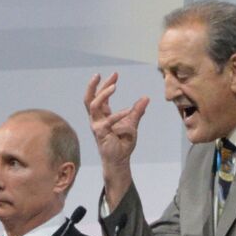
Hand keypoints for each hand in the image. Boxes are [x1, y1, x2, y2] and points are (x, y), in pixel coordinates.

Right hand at [84, 72, 148, 207]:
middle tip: (99, 74)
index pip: (99, 96)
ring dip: (103, 94)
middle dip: (92, 86)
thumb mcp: (132, 124)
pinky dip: (118, 115)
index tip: (115, 75)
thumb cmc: (123, 144)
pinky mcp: (101, 134)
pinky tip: (128, 110)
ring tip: (114, 86)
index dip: (106, 84)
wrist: (120, 161)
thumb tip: (146, 97)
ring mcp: (96, 126)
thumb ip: (137, 111)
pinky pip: (108, 121)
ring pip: (93, 105)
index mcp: (102, 116)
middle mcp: (96, 119)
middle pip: (89, 98)